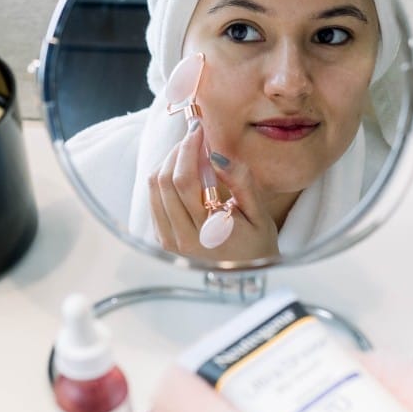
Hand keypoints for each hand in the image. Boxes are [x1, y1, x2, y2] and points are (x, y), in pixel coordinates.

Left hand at [147, 122, 279, 261]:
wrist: (245, 281)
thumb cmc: (257, 247)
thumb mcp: (260, 216)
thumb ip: (242, 184)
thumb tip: (217, 155)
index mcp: (206, 233)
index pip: (183, 181)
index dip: (187, 149)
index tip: (198, 130)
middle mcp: (181, 239)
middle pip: (163, 181)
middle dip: (177, 151)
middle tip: (194, 137)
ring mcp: (168, 241)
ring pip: (153, 189)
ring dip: (168, 163)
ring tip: (189, 152)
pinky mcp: (162, 240)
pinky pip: (154, 201)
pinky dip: (164, 180)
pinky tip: (183, 173)